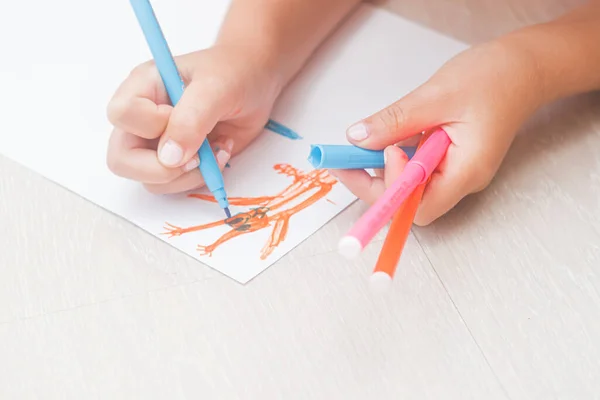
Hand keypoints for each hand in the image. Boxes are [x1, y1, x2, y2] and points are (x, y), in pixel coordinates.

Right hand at [106, 44, 280, 193]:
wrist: (254, 83)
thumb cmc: (233, 73)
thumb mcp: (216, 88)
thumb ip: (191, 119)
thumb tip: (169, 157)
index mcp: (142, 87)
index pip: (122, 114)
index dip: (152, 124)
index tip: (184, 117)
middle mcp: (142, 118)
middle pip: (121, 158)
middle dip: (161, 169)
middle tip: (197, 158)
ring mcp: (157, 144)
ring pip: (149, 180)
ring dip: (187, 176)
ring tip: (216, 150)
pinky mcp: (176, 162)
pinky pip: (174, 186)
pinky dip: (200, 178)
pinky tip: (219, 153)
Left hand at [333, 40, 543, 224]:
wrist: (524, 68)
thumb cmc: (492, 78)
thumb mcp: (437, 96)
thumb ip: (396, 121)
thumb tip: (356, 140)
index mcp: (466, 172)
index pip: (418, 207)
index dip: (390, 189)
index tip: (376, 152)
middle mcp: (460, 180)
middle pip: (408, 202)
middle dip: (373, 183)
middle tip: (345, 158)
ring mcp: (455, 171)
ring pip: (409, 186)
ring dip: (380, 169)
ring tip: (361, 145)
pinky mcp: (449, 160)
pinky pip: (416, 168)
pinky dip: (395, 156)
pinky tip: (387, 138)